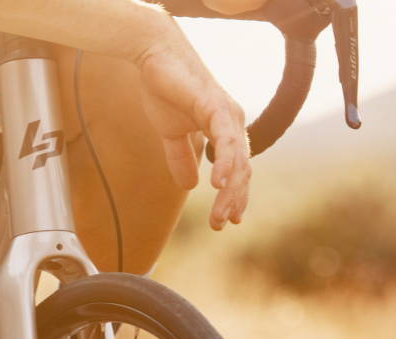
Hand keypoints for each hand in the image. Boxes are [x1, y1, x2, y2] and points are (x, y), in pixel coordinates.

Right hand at [137, 52, 251, 230]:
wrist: (154, 57)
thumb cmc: (165, 89)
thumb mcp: (171, 134)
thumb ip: (181, 158)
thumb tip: (190, 186)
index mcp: (225, 130)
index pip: (236, 170)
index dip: (235, 196)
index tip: (228, 220)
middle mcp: (232, 123)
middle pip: (242, 170)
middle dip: (233, 201)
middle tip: (220, 224)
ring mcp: (227, 114)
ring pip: (237, 161)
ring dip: (231, 191)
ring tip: (221, 214)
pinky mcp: (215, 106)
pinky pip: (225, 140)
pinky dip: (224, 164)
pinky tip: (217, 184)